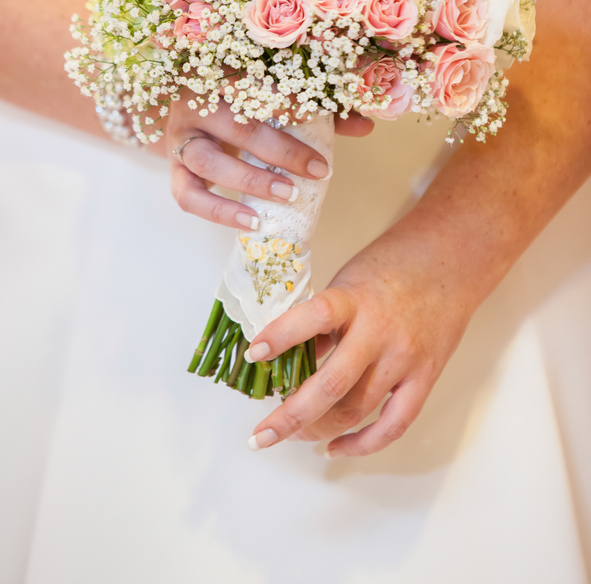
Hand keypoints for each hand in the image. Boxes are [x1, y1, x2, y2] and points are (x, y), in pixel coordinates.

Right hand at [166, 93, 372, 230]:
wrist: (190, 107)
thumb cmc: (243, 100)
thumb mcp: (276, 96)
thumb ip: (319, 108)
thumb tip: (367, 124)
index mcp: (220, 72)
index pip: (257, 84)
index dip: (292, 101)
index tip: (326, 116)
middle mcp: (194, 102)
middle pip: (235, 124)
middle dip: (280, 150)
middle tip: (318, 170)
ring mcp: (179, 137)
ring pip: (207, 160)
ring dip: (250, 181)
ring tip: (288, 196)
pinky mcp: (174, 169)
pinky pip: (188, 195)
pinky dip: (220, 212)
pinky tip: (253, 222)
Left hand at [246, 211, 483, 456]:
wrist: (452, 261)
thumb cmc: (393, 266)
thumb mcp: (349, 280)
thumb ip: (324, 320)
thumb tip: (290, 359)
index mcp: (356, 298)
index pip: (315, 316)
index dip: (281, 335)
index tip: (254, 353)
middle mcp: (380, 332)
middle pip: (332, 385)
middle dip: (291, 416)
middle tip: (260, 434)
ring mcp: (405, 359)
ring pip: (356, 410)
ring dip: (318, 430)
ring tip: (293, 435)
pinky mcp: (424, 377)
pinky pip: (393, 424)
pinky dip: (362, 443)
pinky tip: (335, 446)